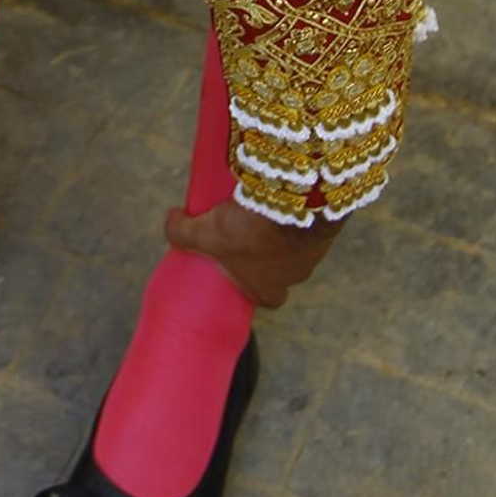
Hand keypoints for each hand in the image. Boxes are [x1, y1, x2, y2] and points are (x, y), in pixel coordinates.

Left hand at [164, 199, 337, 307]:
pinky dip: (294, 215)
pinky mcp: (323, 230)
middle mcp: (293, 279)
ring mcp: (311, 255)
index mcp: (268, 291)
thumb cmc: (249, 228)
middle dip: (262, 252)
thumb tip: (172, 219)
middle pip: (275, 270)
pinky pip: (306, 225)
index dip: (248, 280)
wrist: (295, 204)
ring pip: (292, 247)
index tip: (235, 260)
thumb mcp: (205, 232)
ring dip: (278, 230)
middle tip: (244, 229)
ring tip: (259, 207)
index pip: (263, 298)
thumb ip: (180, 232)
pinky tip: (280, 198)